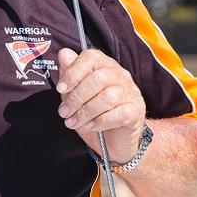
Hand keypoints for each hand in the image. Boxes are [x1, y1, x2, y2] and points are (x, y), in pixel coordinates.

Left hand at [56, 48, 145, 164]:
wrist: (112, 141)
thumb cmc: (92, 115)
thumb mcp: (75, 95)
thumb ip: (70, 75)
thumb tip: (64, 54)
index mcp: (104, 66)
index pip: (92, 57)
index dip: (74, 72)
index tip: (60, 89)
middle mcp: (120, 76)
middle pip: (99, 78)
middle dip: (77, 96)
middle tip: (64, 112)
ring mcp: (130, 93)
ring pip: (108, 96)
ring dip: (86, 111)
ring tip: (72, 122)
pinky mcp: (136, 111)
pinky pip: (118, 114)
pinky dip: (100, 121)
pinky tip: (90, 126)